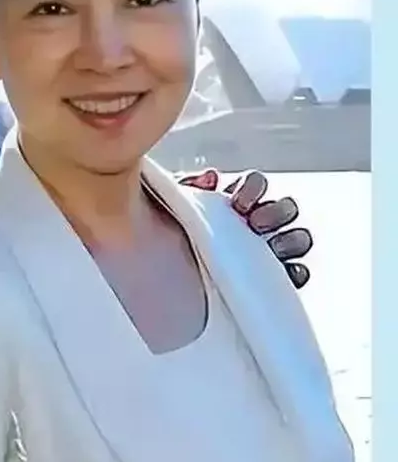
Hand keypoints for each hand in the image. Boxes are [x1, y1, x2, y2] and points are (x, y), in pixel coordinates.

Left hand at [180, 168, 311, 288]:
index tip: (239, 201)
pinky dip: (298, 272)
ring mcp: (264, 254)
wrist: (162, 283)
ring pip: (296, 239)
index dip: (253, 188)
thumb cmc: (167, 240)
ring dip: (291, 240)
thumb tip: (211, 178)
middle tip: (256, 223)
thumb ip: (189, 186)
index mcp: (232, 204)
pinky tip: (287, 272)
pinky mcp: (270, 283)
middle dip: (275, 212)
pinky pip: (297, 276)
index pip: (255, 185)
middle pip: (283, 209)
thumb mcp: (170, 207)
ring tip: (273, 247)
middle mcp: (254, 226)